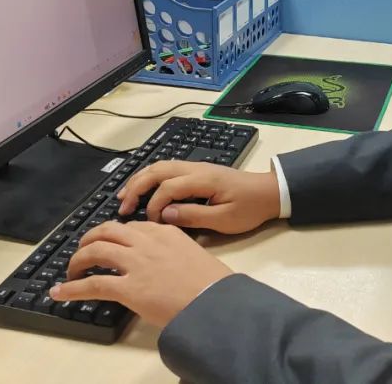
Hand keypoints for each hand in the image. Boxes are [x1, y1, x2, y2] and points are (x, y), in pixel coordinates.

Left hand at [49, 221, 230, 327]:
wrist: (214, 301)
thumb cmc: (212, 283)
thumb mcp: (194, 254)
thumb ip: (175, 250)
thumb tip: (165, 262)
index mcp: (164, 232)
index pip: (131, 226)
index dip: (115, 234)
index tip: (110, 243)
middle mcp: (146, 242)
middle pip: (107, 231)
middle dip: (90, 239)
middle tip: (84, 252)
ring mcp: (135, 263)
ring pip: (95, 251)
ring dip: (77, 260)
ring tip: (71, 271)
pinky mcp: (127, 288)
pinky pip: (92, 284)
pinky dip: (72, 289)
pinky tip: (60, 293)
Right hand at [118, 160, 280, 233]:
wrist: (269, 192)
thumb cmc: (249, 208)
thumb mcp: (225, 220)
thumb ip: (194, 216)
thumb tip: (166, 215)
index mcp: (203, 179)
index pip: (168, 188)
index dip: (155, 206)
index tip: (151, 225)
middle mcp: (196, 168)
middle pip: (157, 171)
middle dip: (136, 187)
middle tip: (122, 207)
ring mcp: (196, 167)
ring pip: (160, 167)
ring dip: (139, 180)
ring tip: (123, 197)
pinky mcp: (197, 171)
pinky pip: (167, 170)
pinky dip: (150, 178)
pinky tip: (142, 191)